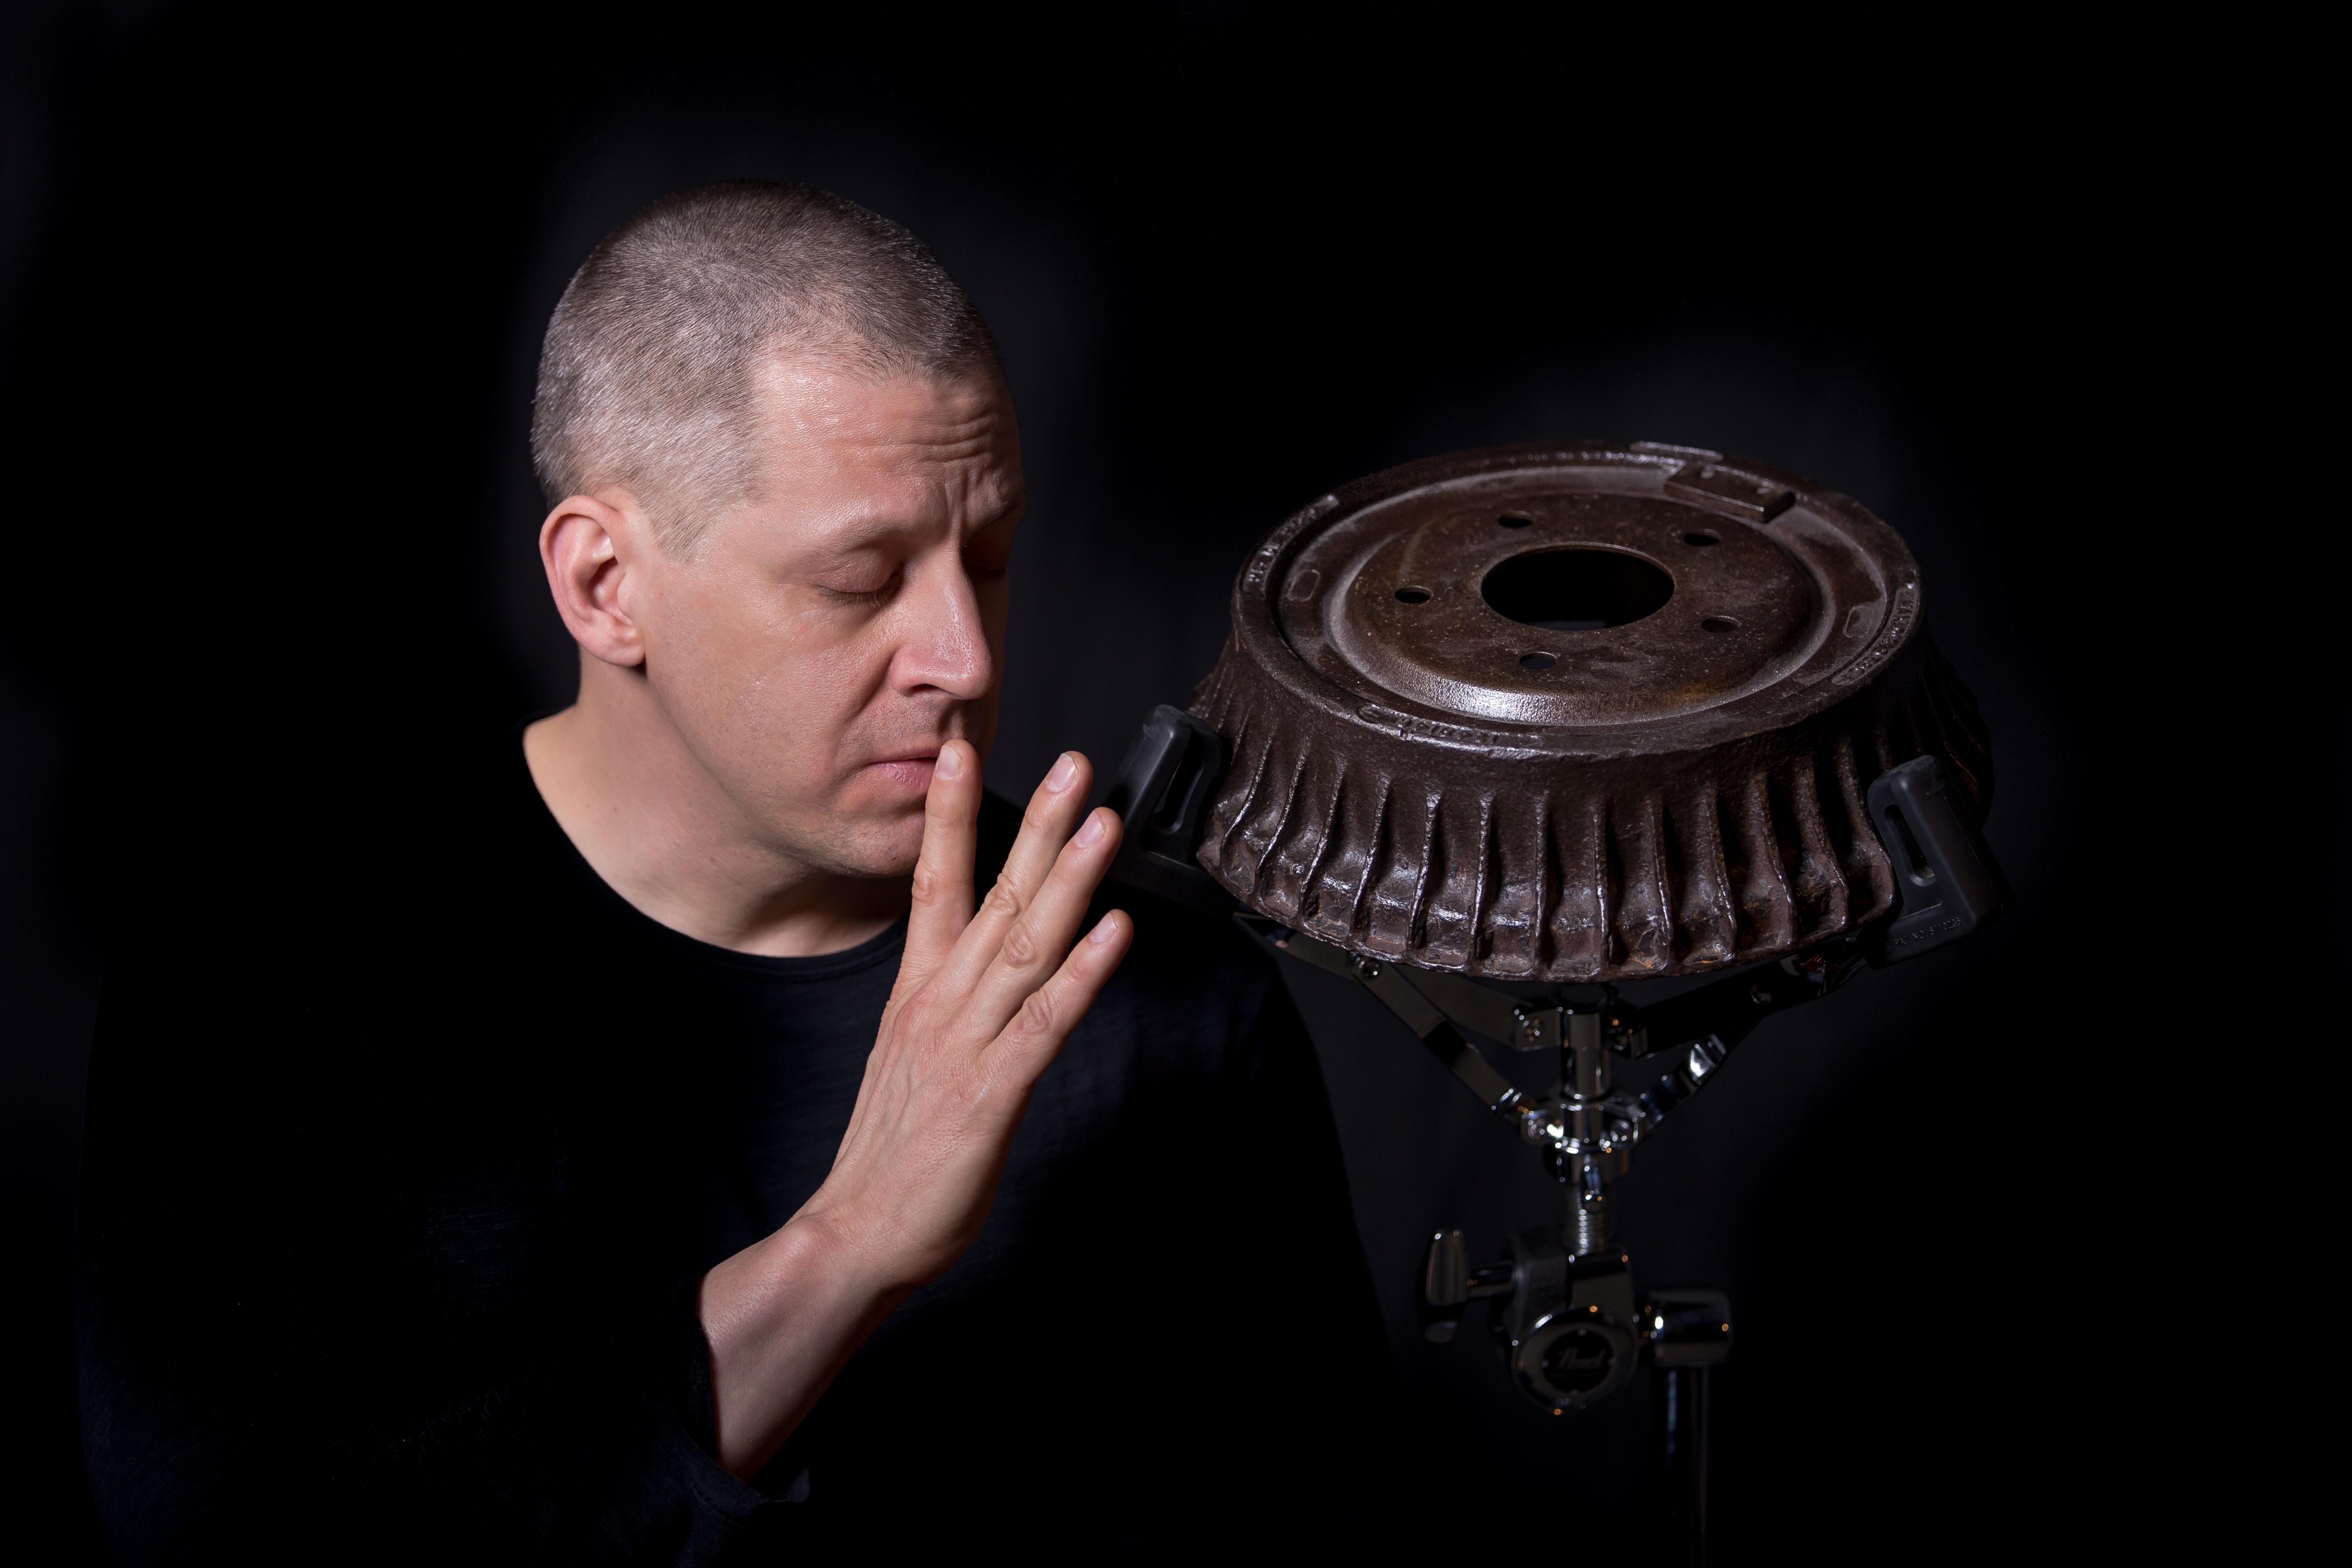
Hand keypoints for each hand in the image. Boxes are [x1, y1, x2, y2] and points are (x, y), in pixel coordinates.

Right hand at [698, 741, 1130, 1475]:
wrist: (855, 1231)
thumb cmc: (893, 1151)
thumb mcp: (911, 1055)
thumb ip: (946, 1004)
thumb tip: (980, 967)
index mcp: (917, 991)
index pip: (932, 880)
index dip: (949, 814)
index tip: (957, 750)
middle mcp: (940, 1002)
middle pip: (991, 895)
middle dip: (1034, 824)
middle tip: (1073, 763)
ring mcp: (965, 1042)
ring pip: (1024, 943)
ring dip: (1067, 879)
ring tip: (1104, 824)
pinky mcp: (992, 1090)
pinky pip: (1046, 1020)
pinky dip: (1083, 972)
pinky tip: (1115, 931)